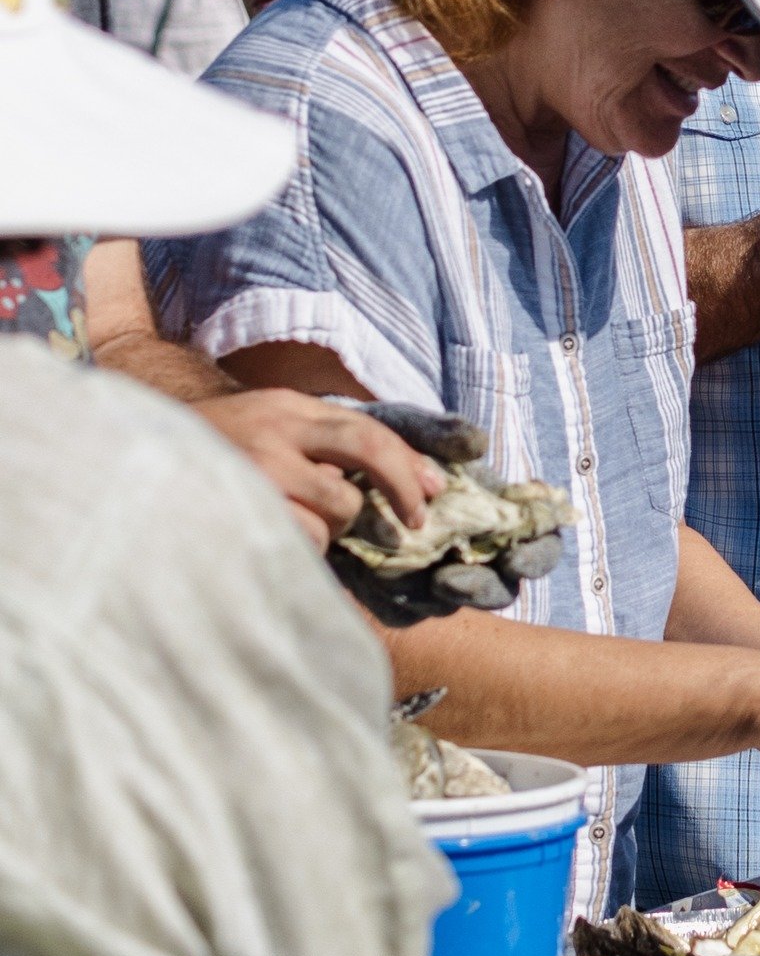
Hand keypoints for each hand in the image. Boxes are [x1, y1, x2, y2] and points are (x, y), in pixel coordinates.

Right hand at [194, 389, 444, 551]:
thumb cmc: (215, 454)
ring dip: (334, 526)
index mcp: (288, 408)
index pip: (368, 428)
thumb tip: (405, 478)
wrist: (130, 457)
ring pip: (338, 507)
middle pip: (368, 449)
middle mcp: (275, 430)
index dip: (408, 463)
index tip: (433, 492)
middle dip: (401, 489)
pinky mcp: (242, 509)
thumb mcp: (267, 428)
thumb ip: (321, 443)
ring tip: (299, 522)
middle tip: (412, 522)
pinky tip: (274, 537)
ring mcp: (257, 470)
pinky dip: (302, 547)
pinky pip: (303, 540)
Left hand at [331, 404, 566, 626]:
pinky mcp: (394, 589)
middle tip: (458, 577)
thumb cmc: (377, 440)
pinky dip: (401, 599)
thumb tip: (476, 445)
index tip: (516, 554)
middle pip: (501, 585)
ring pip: (455, 602)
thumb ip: (439, 433)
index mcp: (490, 510)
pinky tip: (384, 581)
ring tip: (433, 580)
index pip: (536, 542)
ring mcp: (432, 571)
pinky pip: (406, 609)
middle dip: (487, 587)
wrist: (318, 459)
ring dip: (446, 596)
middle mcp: (468, 547)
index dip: (537, 553)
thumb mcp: (406, 427)